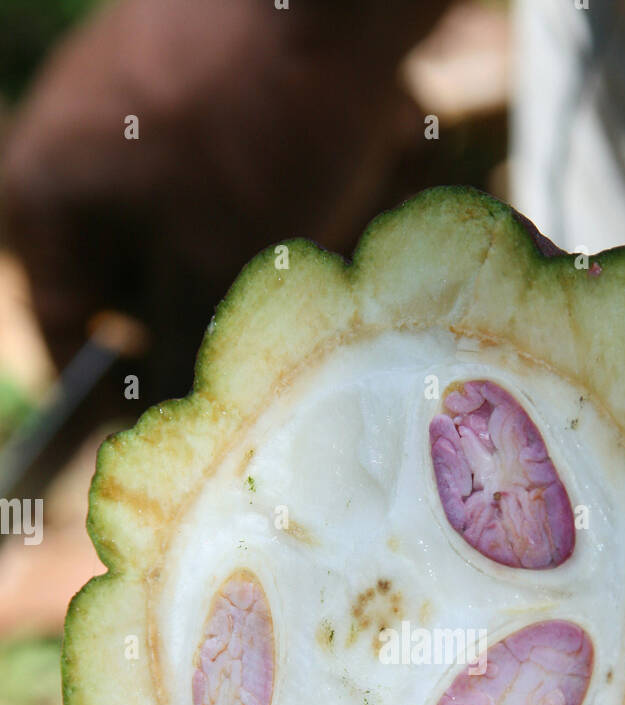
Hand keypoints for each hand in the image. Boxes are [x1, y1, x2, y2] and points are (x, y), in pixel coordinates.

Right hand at [2, 0, 444, 389]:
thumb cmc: (257, 137)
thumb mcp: (217, 269)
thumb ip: (176, 348)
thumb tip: (159, 411)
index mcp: (41, 194)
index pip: (67, 326)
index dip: (121, 390)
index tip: (175, 425)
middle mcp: (61, 140)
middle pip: (116, 273)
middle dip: (180, 318)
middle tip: (243, 352)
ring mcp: (116, 94)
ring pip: (163, 224)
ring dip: (217, 264)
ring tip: (280, 278)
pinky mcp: (177, 70)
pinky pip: (196, 169)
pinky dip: (235, 205)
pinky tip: (294, 213)